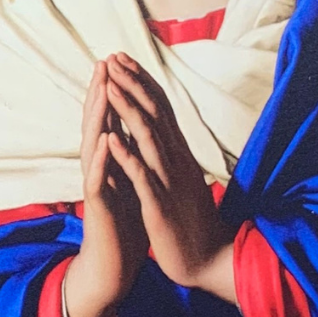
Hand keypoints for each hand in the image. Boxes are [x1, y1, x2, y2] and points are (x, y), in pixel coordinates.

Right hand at [65, 60, 147, 316]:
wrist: (113, 267)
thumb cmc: (124, 226)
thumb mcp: (130, 184)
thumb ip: (127, 158)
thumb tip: (130, 131)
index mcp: (111, 162)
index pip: (110, 120)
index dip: (114, 92)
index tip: (120, 62)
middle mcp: (99, 168)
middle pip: (97, 124)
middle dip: (100, 93)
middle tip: (102, 61)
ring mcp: (97, 186)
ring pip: (93, 145)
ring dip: (97, 117)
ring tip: (101, 89)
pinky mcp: (99, 207)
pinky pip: (98, 179)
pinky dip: (101, 159)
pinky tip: (103, 141)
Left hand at [103, 54, 237, 304]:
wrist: (208, 258)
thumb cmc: (192, 220)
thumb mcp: (184, 179)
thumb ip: (174, 154)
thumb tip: (165, 132)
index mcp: (179, 154)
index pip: (161, 110)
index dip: (142, 83)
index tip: (124, 60)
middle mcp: (176, 160)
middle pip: (154, 114)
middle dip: (132, 84)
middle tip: (113, 58)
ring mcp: (169, 181)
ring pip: (148, 138)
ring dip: (128, 109)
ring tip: (110, 84)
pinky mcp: (160, 205)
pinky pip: (142, 177)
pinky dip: (127, 157)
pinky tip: (111, 139)